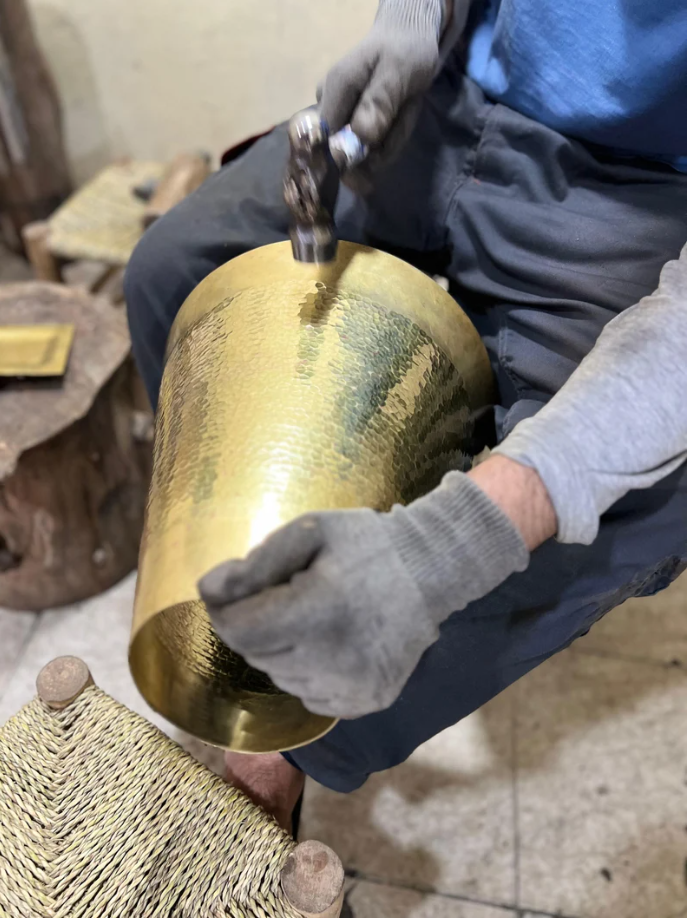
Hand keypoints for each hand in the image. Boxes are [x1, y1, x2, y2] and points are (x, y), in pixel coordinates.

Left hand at [199, 467, 532, 719]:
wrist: (432, 571)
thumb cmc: (365, 545)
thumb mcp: (310, 532)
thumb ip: (256, 563)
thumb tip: (207, 591)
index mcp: (320, 610)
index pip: (239, 630)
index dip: (227, 611)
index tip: (235, 593)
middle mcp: (335, 658)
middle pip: (256, 654)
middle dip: (257, 627)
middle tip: (285, 598)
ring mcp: (353, 687)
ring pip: (280, 677)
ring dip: (282, 650)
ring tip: (312, 618)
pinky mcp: (366, 703)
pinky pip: (308, 695)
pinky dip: (307, 670)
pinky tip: (331, 643)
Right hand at [319, 0, 446, 188]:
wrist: (410, 41)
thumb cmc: (405, 49)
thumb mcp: (399, 70)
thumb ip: (380, 101)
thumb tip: (361, 136)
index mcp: (336, 89)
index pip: (323, 139)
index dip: (341, 163)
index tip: (367, 173)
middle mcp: (330, 106)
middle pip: (344, 154)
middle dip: (377, 153)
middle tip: (400, 126)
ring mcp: (341, 119)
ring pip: (361, 156)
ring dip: (387, 146)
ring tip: (403, 115)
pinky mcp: (353, 128)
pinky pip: (371, 151)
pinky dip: (389, 144)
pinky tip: (398, 123)